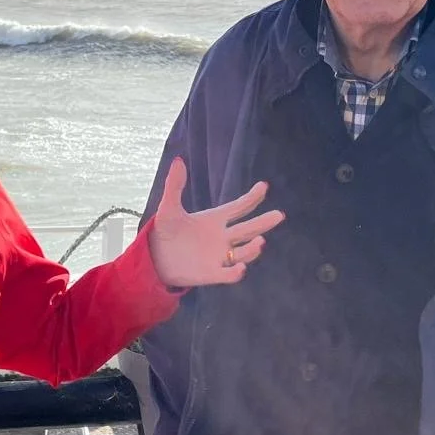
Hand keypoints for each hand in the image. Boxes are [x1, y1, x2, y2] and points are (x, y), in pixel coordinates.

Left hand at [149, 157, 284, 287]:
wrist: (154, 257)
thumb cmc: (165, 231)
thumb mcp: (168, 208)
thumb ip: (175, 186)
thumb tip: (178, 160)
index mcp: (215, 219)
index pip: (239, 207)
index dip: (251, 198)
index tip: (263, 186)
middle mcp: (222, 237)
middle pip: (248, 229)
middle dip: (263, 222)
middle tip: (279, 215)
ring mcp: (219, 256)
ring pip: (243, 252)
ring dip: (252, 248)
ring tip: (261, 241)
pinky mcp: (212, 273)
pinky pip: (228, 274)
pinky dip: (236, 272)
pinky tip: (241, 268)